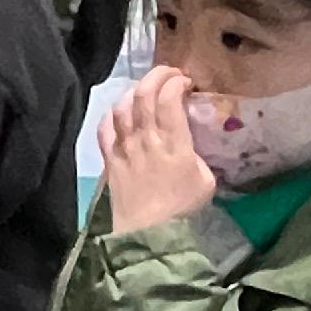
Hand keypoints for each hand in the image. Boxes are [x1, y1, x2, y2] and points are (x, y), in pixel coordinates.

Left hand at [99, 67, 219, 233]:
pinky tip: (121, 113)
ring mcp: (124, 148)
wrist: (148, 235)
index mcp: (174, 144)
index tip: (186, 82)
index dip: (176, 82)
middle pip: (144, 95)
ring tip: (146, 91)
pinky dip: (112, 114)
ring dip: (135, 91)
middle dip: (157, 76)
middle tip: (169, 75)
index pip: (169, 99)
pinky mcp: (109, 160)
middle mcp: (146, 140)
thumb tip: (190, 145)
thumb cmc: (182, 210)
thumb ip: (198, 156)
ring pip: (122, 106)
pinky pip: (104, 128)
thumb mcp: (205, 182)